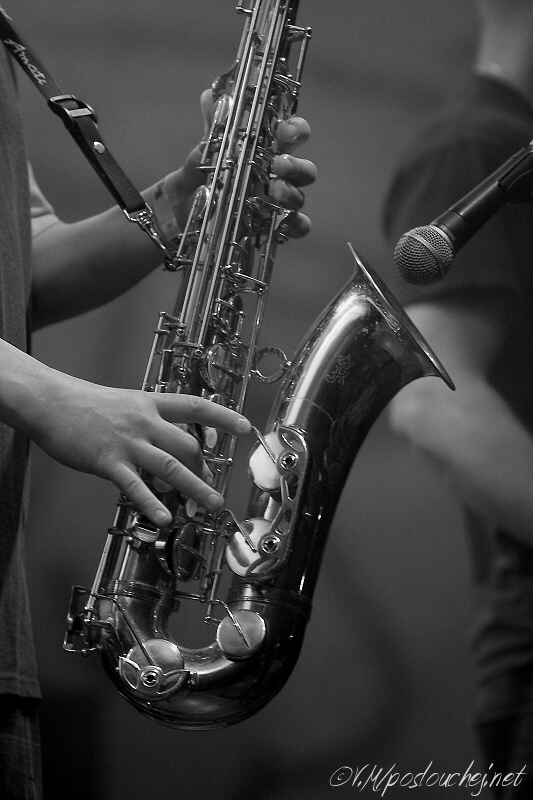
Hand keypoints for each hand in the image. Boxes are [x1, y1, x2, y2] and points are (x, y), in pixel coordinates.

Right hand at [27, 371, 250, 526]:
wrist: (51, 402)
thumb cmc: (86, 406)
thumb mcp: (126, 406)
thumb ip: (149, 427)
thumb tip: (168, 457)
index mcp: (151, 404)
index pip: (195, 407)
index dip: (223, 415)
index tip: (246, 427)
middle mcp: (146, 422)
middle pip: (188, 445)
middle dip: (206, 471)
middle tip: (213, 492)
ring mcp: (128, 442)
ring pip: (171, 467)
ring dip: (195, 488)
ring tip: (210, 507)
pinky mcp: (108, 461)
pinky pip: (135, 485)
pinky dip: (151, 503)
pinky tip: (163, 518)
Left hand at [149, 89, 315, 244]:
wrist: (185, 209)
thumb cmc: (201, 174)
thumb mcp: (204, 151)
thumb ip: (213, 128)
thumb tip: (210, 96)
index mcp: (268, 149)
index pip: (294, 134)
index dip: (296, 129)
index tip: (286, 131)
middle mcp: (279, 175)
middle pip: (305, 169)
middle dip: (296, 166)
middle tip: (278, 166)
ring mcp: (278, 203)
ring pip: (300, 197)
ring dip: (292, 194)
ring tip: (274, 191)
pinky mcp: (274, 226)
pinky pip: (297, 226)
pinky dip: (295, 225)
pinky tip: (282, 223)